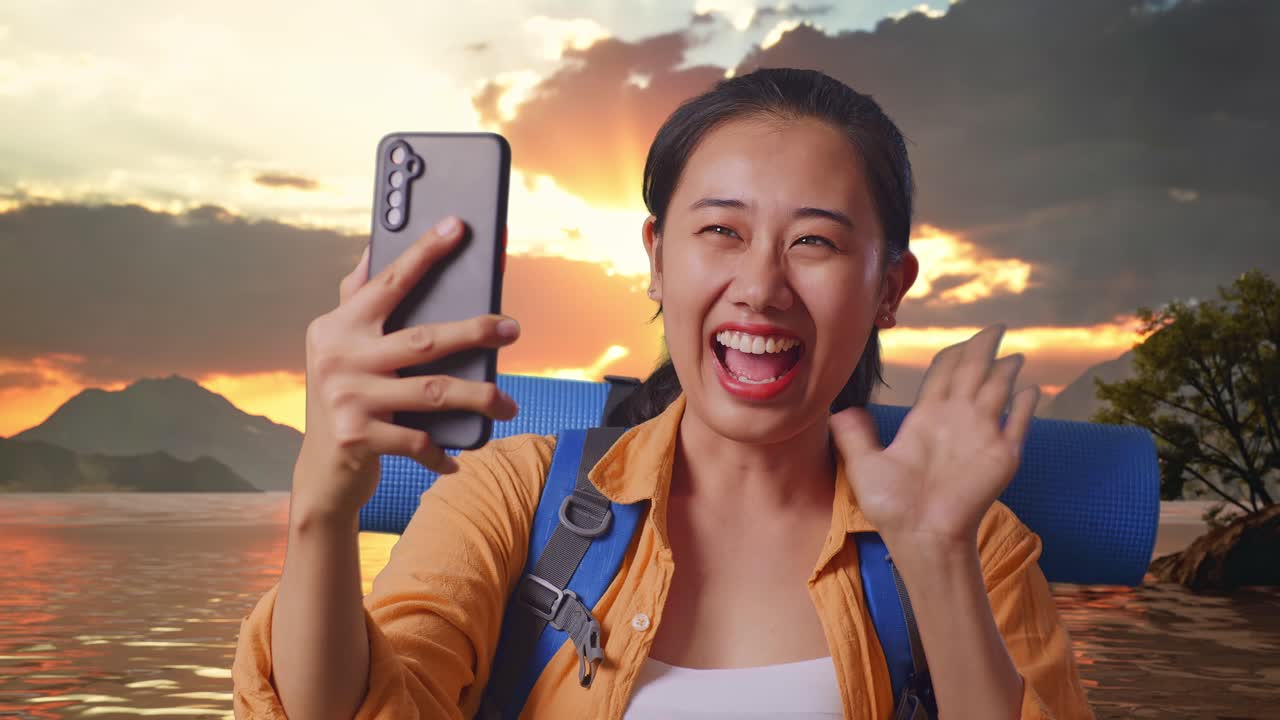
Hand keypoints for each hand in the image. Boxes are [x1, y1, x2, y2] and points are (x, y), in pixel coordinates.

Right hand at [294, 216, 519, 519]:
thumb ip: (356, 300)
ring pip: (432, 392)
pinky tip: (460, 455)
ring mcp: (349, 398)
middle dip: (474, 332)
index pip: (390, 282)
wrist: (319, 470)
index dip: (425, 253)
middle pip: (424, 339)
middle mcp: (340, 357)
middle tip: (512, 329)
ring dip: (479, 397)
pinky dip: (443, 452)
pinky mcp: (359, 438)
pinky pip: (419, 442)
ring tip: (508, 404)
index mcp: (339, 325)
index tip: (459, 226)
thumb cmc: (344, 397)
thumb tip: (374, 249)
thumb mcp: (340, 347)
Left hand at [829, 324, 1037, 547]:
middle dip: (984, 348)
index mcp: (927, 417)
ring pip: (998, 391)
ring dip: (1006, 370)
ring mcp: (981, 435)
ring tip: (1014, 355)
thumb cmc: (891, 506)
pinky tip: (1030, 389)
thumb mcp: (863, 465)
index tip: (965, 338)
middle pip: (973, 372)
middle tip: (996, 327)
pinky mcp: (1002, 455)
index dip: (955, 353)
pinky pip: (1018, 423)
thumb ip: (853, 435)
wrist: (919, 535)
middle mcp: (956, 420)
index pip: (944, 373)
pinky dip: (1026, 405)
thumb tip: (838, 409)